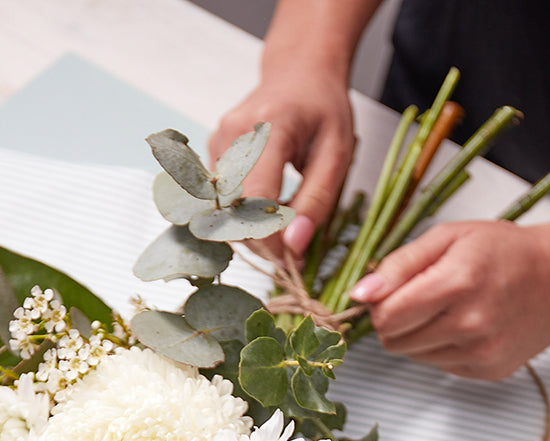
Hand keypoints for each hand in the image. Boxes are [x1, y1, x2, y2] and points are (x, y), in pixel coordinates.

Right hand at [208, 71, 354, 256]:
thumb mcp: (337, 153)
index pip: (255, 197)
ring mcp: (217, 142)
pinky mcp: (211, 153)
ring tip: (281, 227)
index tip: (289, 257)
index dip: (269, 236)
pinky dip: (243, 216)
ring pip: (223, 211)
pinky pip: (221, 200)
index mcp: (269, 127)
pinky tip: (266, 209)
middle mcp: (233, 133)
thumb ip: (317, 200)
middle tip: (290, 249)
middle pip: (233, 210)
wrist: (298, 74)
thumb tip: (294, 245)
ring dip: (251, 231)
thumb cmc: (322, 110)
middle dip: (260, 240)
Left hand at [349, 220, 549, 379]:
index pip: (386, 317)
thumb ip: (399, 264)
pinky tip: (466, 326)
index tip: (391, 293)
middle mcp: (471, 323)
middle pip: (394, 342)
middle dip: (395, 321)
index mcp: (458, 282)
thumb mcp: (448, 237)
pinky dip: (442, 348)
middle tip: (421, 298)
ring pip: (413, 357)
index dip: (380, 305)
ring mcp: (481, 353)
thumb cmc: (507, 252)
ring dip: (419, 335)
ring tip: (448, 309)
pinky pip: (439, 366)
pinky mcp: (487, 372)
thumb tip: (362, 294)